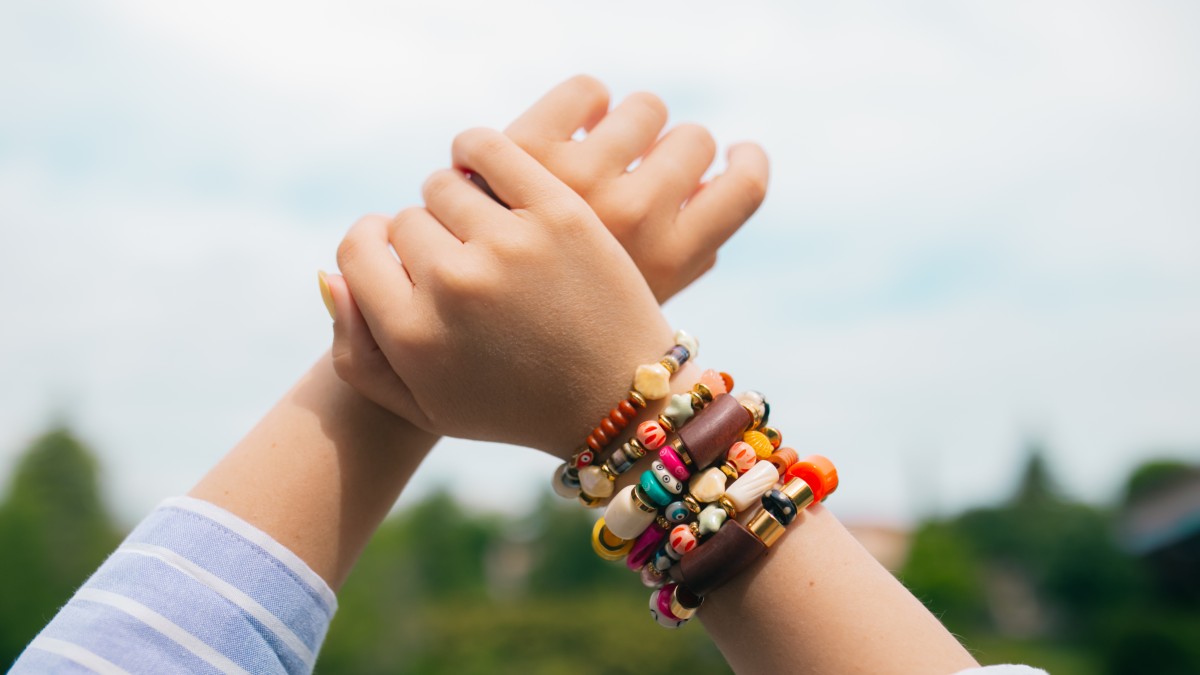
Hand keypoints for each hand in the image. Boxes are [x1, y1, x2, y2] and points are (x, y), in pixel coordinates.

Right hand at [325, 76, 767, 446]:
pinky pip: (490, 149)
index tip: (401, 258)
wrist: (619, 400)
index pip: (356, 250)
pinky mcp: (559, 212)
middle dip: (427, 239)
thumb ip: (355, 353)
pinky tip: (486, 171)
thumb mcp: (423, 404)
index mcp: (412, 335)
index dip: (375, 251)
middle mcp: (453, 286)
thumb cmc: (515, 405)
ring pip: (444, 186)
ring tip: (481, 226)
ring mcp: (508, 245)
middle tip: (462, 260)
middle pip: (405, 221)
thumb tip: (330, 272)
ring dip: (457, 202)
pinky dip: (478, 152)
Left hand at [505, 75, 767, 302]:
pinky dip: (583, 102)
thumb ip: (685, 256)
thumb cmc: (559, 318)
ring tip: (596, 151)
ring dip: (627, 125)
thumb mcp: (636, 303)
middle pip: (695, 140)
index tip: (736, 154)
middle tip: (640, 167)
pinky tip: (563, 130)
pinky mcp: (530, 147)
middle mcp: (633, 214)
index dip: (747, 162)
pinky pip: (588, 91)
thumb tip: (711, 188)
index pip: (745, 186)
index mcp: (670, 256)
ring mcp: (580, 178)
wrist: (462, 327)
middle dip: (673, 147)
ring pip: (645, 109)